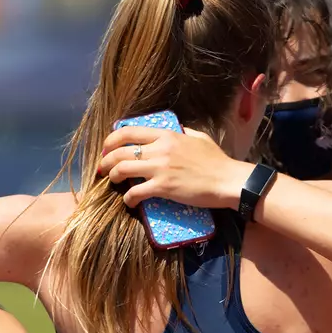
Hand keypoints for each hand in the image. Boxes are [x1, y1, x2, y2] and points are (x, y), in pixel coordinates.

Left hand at [94, 126, 250, 210]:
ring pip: (122, 169)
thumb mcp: (199, 138)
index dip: (111, 139)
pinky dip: (128, 198)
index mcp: (167, 135)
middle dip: (106, 160)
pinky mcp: (163, 187)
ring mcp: (160, 168)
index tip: (107, 148)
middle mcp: (160, 149)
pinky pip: (135, 192)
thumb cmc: (217, 161)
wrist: (228, 180)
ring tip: (114, 182)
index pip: (129, 131)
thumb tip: (174, 130)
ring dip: (113, 176)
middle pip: (120, 151)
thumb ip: (183, 132)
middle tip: (103, 168)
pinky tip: (130, 202)